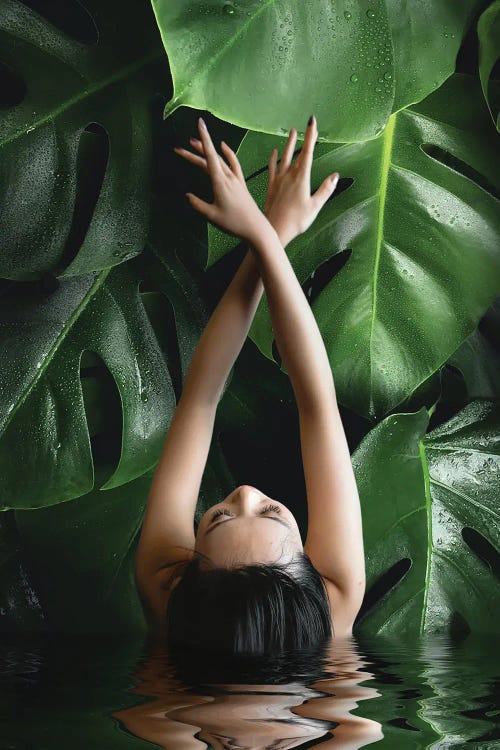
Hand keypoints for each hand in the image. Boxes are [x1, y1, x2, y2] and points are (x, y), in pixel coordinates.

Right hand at [173, 117, 267, 243]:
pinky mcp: (241, 183)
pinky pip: (234, 164)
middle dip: (195, 151)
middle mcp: (228, 177)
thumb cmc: (234, 224)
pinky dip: (228, 154)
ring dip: (208, 150)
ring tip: (194, 143)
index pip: (209, 156)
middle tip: (180, 147)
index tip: (199, 123)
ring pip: (220, 159)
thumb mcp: (211, 216)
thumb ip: (198, 204)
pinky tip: (223, 147)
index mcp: (220, 182)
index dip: (204, 139)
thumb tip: (188, 196)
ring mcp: (236, 179)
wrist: (256, 228)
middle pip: (210, 158)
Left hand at [263, 115, 338, 245]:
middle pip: (297, 152)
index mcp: (302, 177)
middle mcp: (289, 175)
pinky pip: (272, 168)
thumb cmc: (297, 220)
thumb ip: (325, 190)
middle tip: (305, 125)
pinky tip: (274, 153)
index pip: (308, 151)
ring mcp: (278, 180)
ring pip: (284, 157)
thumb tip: (335, 176)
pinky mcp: (271, 186)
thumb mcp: (315, 206)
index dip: (310, 135)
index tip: (312, 121)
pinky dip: (274, 159)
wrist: (275, 229)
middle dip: (302, 138)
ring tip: (290, 133)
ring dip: (288, 144)